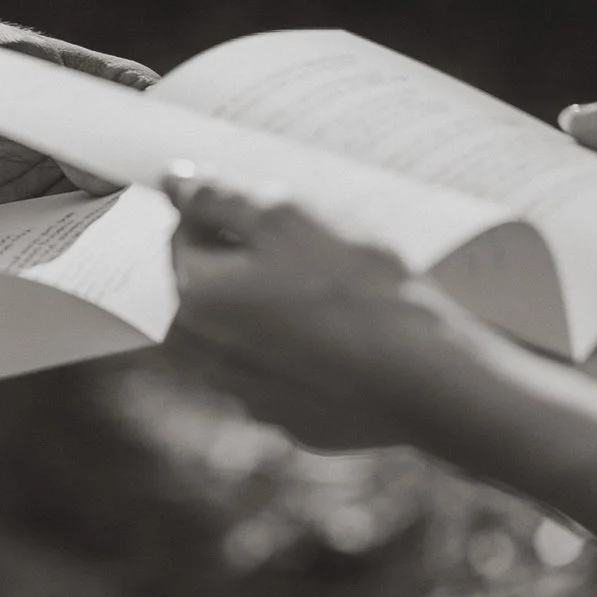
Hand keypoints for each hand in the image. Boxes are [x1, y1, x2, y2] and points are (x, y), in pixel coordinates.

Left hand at [160, 164, 486, 452]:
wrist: (422, 376)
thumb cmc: (355, 288)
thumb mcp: (286, 215)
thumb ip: (220, 194)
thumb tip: (174, 179)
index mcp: (197, 297)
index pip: (184, 233)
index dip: (230, 210)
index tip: (282, 210)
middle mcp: (206, 354)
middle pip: (214, 283)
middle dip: (250, 258)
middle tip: (313, 245)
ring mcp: (247, 393)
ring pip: (247, 326)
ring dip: (274, 303)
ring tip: (335, 290)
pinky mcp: (288, 417)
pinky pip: (281, 367)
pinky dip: (301, 346)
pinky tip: (345, 335)